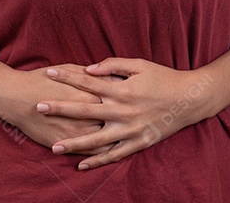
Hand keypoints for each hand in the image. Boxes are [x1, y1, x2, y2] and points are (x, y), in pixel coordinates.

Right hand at [1, 64, 126, 155]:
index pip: (116, 95)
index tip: (134, 92)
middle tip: (135, 113)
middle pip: (116, 118)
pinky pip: (93, 151)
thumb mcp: (67, 69)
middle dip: (128, 116)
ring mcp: (78, 131)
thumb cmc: (42, 80)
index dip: (127, 94)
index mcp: (88, 93)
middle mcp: (87, 115)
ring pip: (109, 138)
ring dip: (120, 137)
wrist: (16, 98)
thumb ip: (88, 74)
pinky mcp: (68, 143)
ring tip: (128, 133)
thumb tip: (104, 74)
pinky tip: (110, 147)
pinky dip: (104, 151)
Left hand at [37, 58, 211, 170]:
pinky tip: (81, 165)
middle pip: (85, 110)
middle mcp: (122, 110)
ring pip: (96, 139)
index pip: (87, 81)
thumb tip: (89, 69)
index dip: (67, 76)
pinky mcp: (138, 143)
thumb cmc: (163, 78)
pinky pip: (114, 155)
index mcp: (121, 89)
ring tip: (54, 147)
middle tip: (39, 107)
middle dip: (60, 108)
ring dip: (74, 143)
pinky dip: (98, 161)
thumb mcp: (140, 65)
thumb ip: (113, 65)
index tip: (49, 73)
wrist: (189, 99)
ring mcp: (130, 129)